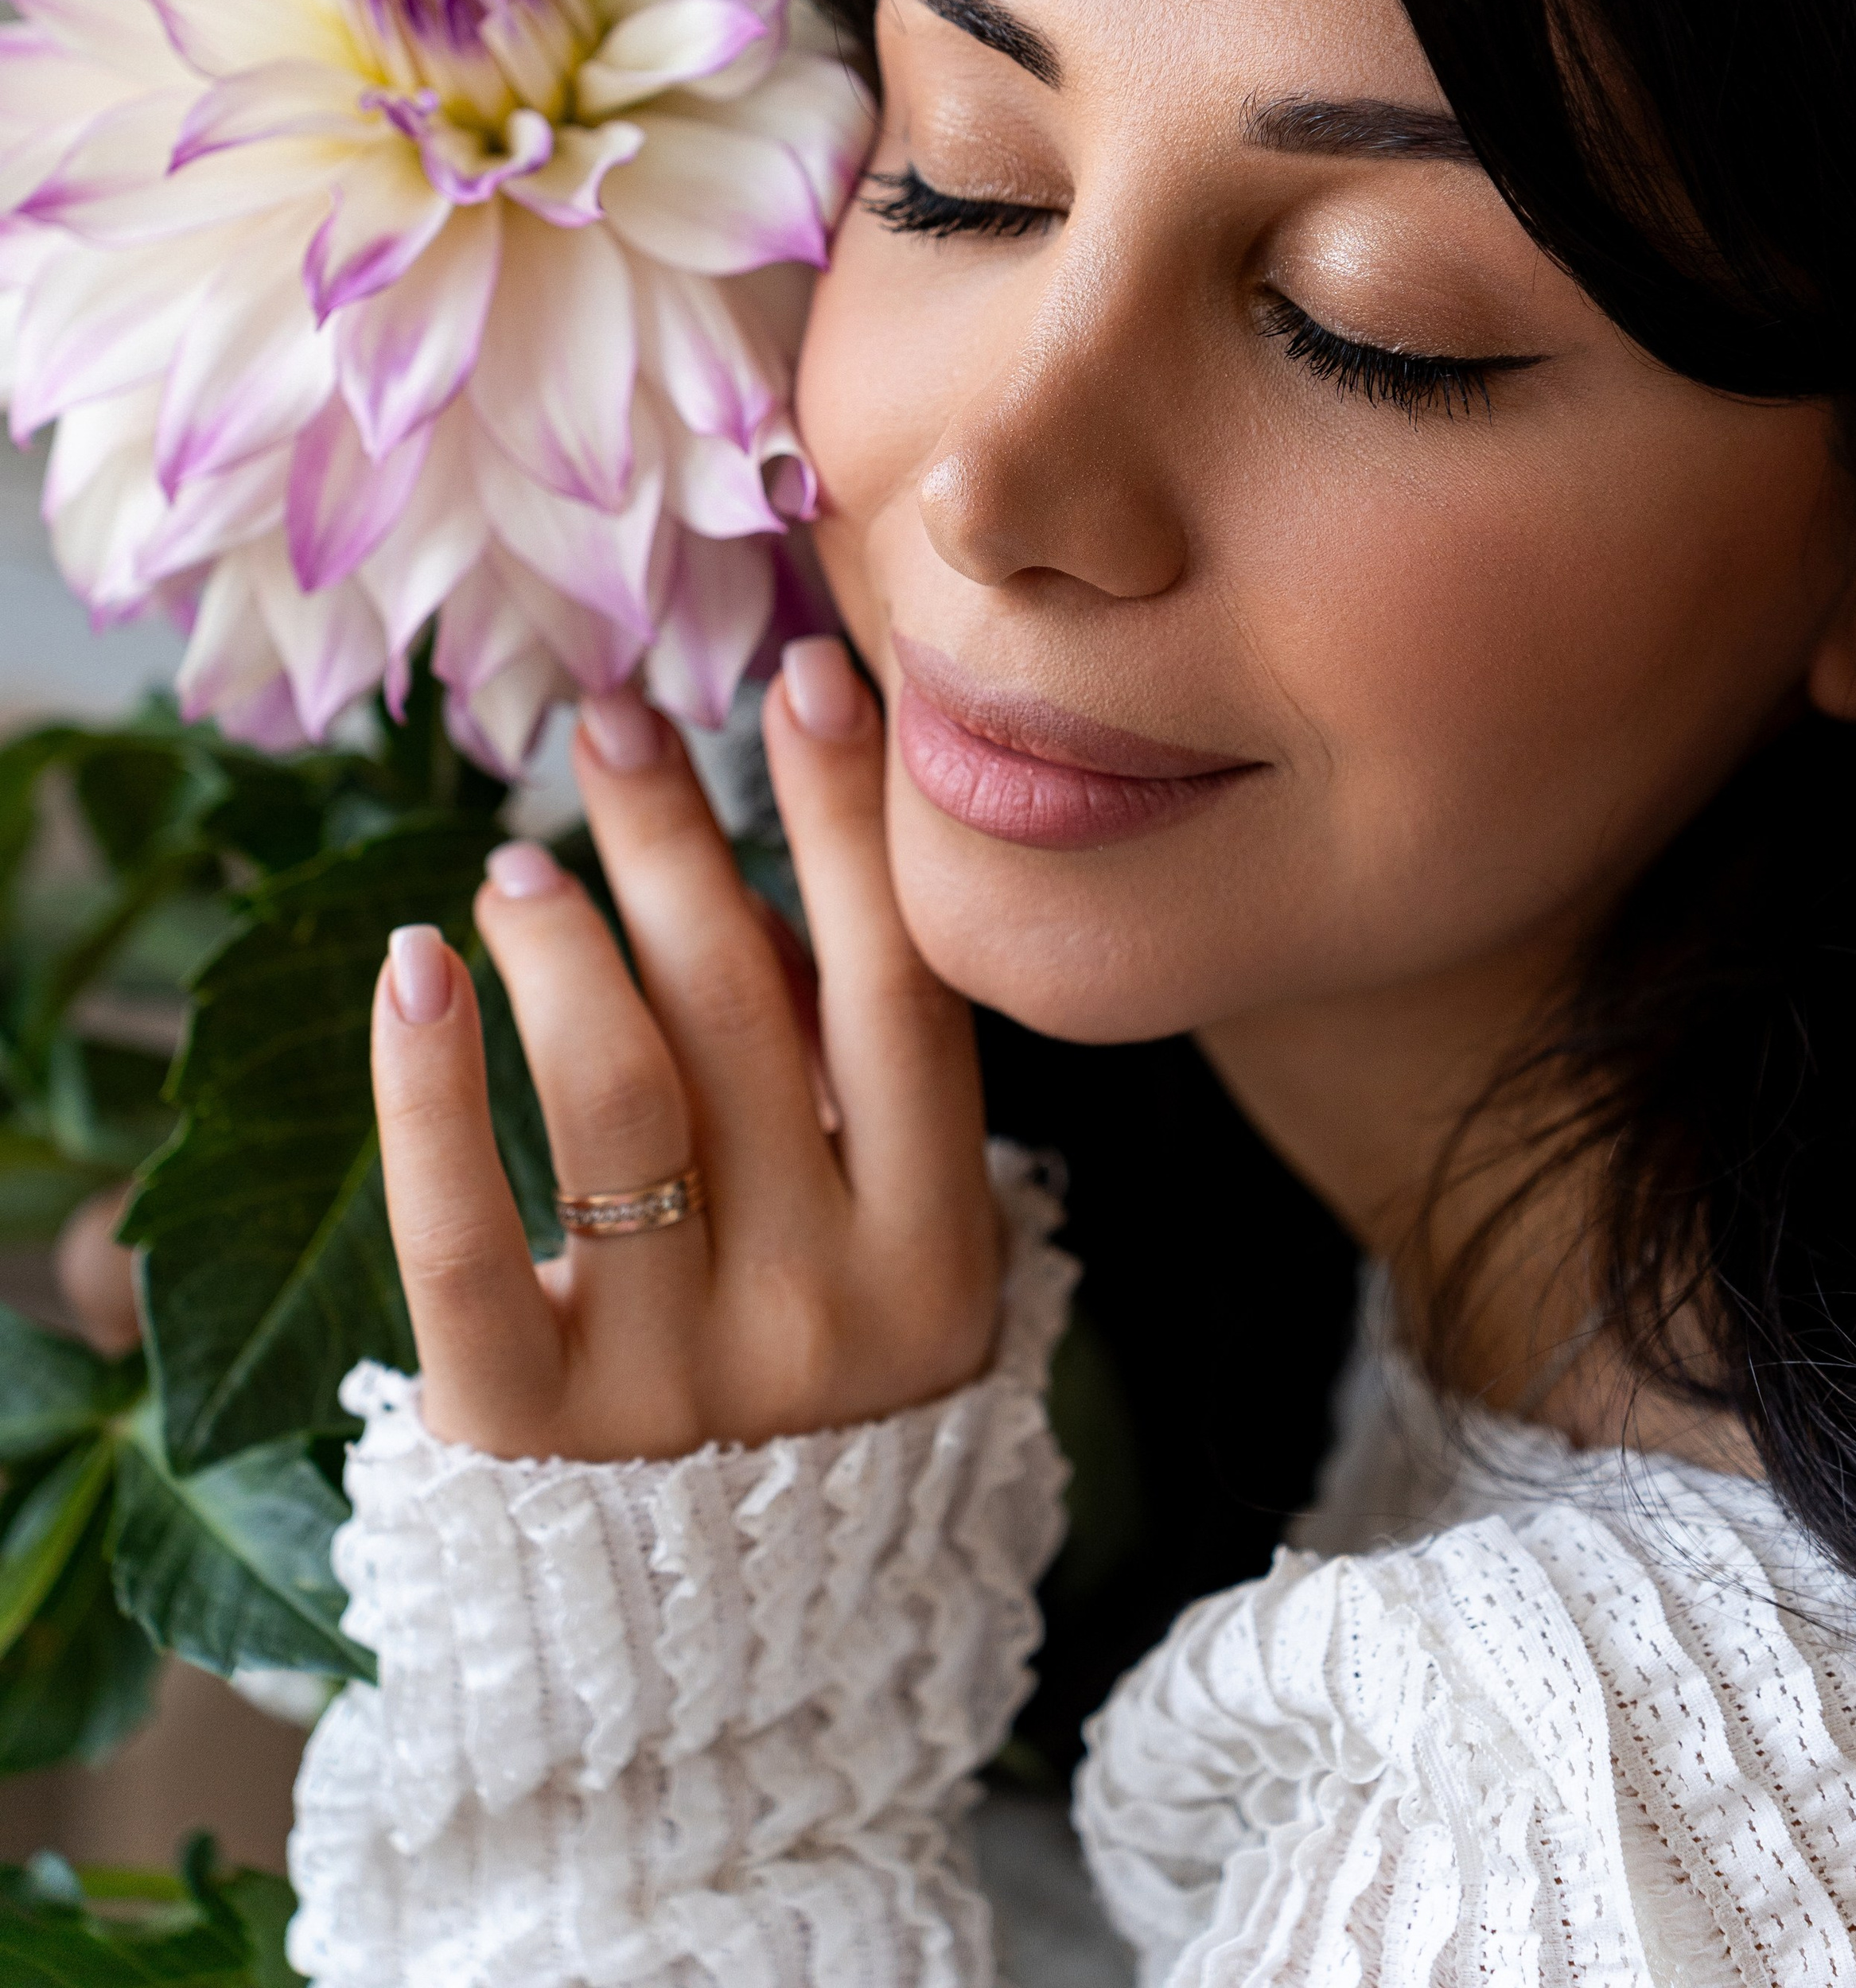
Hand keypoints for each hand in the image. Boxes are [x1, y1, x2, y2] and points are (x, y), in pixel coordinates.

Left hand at [370, 638, 1000, 1460]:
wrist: (737, 1686)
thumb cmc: (823, 1419)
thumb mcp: (900, 1269)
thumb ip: (855, 1097)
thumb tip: (773, 882)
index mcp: (937, 1255)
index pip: (901, 989)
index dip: (851, 821)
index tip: (802, 675)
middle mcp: (822, 1309)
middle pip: (742, 1006)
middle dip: (675, 836)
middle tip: (613, 727)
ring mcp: (673, 1380)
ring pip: (613, 1093)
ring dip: (563, 940)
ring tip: (518, 866)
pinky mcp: (526, 1430)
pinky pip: (462, 1232)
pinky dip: (429, 1088)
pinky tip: (413, 969)